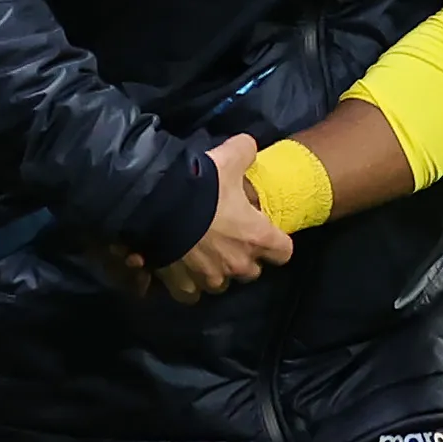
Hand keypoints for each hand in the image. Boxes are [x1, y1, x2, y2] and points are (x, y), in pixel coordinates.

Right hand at [145, 135, 292, 299]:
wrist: (158, 207)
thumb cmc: (202, 185)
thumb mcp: (229, 159)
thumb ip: (245, 152)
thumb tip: (249, 147)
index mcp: (257, 237)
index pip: (284, 252)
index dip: (277, 243)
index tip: (266, 233)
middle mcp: (238, 264)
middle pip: (252, 271)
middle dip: (243, 259)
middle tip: (230, 241)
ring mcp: (210, 278)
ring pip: (221, 284)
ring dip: (216, 272)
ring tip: (203, 256)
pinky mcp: (183, 285)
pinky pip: (190, 294)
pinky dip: (187, 285)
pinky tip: (180, 271)